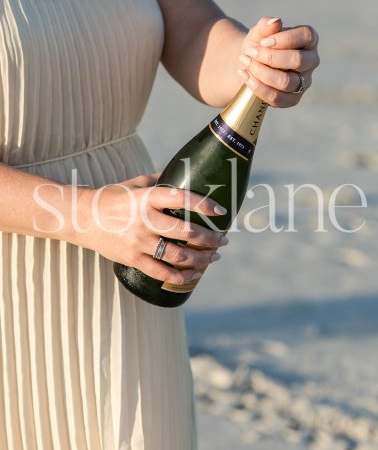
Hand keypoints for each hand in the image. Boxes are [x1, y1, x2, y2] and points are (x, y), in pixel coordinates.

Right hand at [76, 173, 227, 285]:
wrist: (81, 219)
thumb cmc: (111, 198)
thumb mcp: (134, 184)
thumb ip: (159, 180)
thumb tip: (184, 173)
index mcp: (146, 198)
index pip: (181, 199)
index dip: (204, 204)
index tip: (221, 211)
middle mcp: (144, 220)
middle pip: (186, 232)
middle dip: (211, 238)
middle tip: (224, 239)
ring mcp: (138, 242)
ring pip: (178, 256)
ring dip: (202, 259)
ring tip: (214, 257)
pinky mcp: (132, 259)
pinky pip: (162, 273)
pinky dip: (181, 276)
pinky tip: (194, 274)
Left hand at [238, 16, 319, 106]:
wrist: (249, 66)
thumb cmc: (258, 46)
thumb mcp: (258, 33)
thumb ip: (265, 25)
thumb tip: (275, 21)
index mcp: (308, 40)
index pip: (306, 36)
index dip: (284, 39)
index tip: (263, 42)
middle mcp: (311, 61)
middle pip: (298, 60)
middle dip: (270, 57)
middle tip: (251, 52)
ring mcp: (303, 82)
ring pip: (287, 82)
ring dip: (262, 73)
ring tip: (246, 63)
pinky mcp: (292, 99)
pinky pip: (277, 98)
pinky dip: (258, 87)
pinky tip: (245, 76)